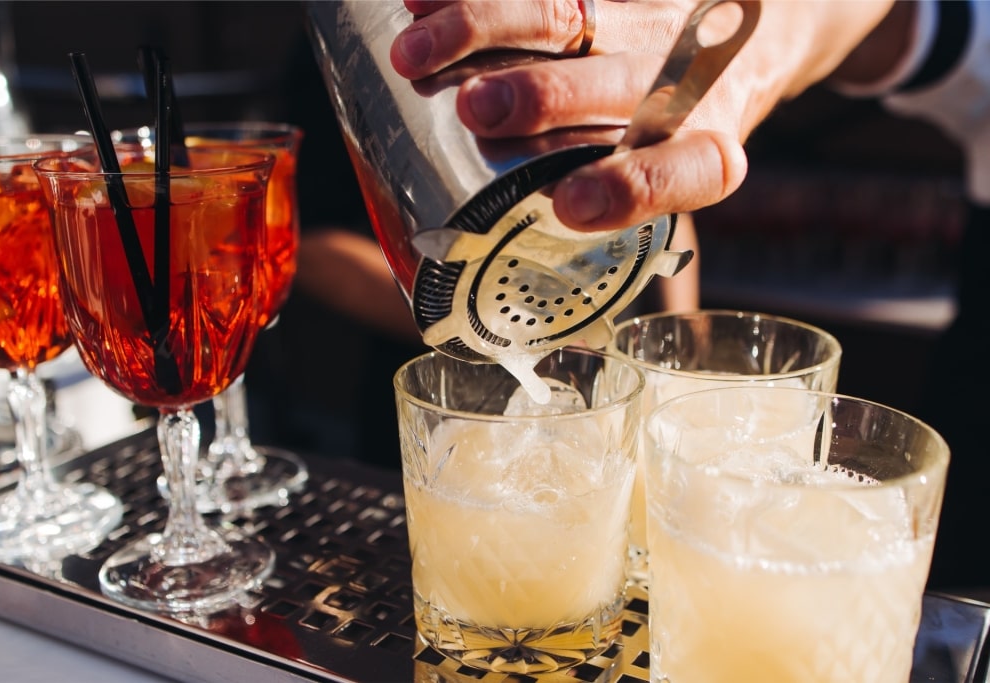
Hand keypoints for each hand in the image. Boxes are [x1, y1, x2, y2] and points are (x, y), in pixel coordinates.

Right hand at [390, 0, 895, 230]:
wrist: (754, 30)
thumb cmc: (690, 132)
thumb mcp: (681, 183)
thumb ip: (620, 226)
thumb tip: (530, 299)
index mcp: (705, 147)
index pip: (686, 169)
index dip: (632, 186)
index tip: (572, 207)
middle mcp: (675, 83)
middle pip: (612, 82)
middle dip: (544, 94)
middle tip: (479, 110)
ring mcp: (638, 23)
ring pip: (561, 16)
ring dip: (482, 30)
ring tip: (415, 56)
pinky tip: (416, 3)